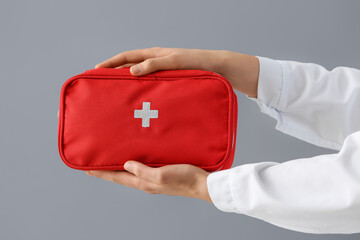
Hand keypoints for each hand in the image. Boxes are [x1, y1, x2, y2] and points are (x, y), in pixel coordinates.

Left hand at [86, 161, 211, 202]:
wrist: (202, 184)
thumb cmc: (184, 179)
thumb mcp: (161, 174)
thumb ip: (143, 171)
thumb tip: (126, 164)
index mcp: (144, 183)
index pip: (117, 178)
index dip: (102, 174)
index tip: (87, 170)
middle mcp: (146, 183)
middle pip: (121, 177)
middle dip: (107, 172)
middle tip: (95, 166)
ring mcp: (154, 181)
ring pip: (130, 175)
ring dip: (119, 170)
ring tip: (111, 163)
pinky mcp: (161, 176)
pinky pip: (141, 171)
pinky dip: (132, 167)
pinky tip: (134, 162)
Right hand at [95, 47, 259, 97]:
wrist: (221, 70)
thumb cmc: (200, 63)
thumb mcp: (175, 61)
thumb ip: (155, 64)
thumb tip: (132, 71)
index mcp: (155, 55)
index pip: (127, 57)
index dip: (111, 64)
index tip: (95, 71)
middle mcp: (157, 65)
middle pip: (130, 70)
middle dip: (115, 77)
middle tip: (102, 90)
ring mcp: (163, 76)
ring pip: (140, 82)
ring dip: (128, 89)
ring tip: (117, 102)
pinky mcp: (171, 87)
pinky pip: (152, 91)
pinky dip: (143, 96)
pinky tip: (140, 107)